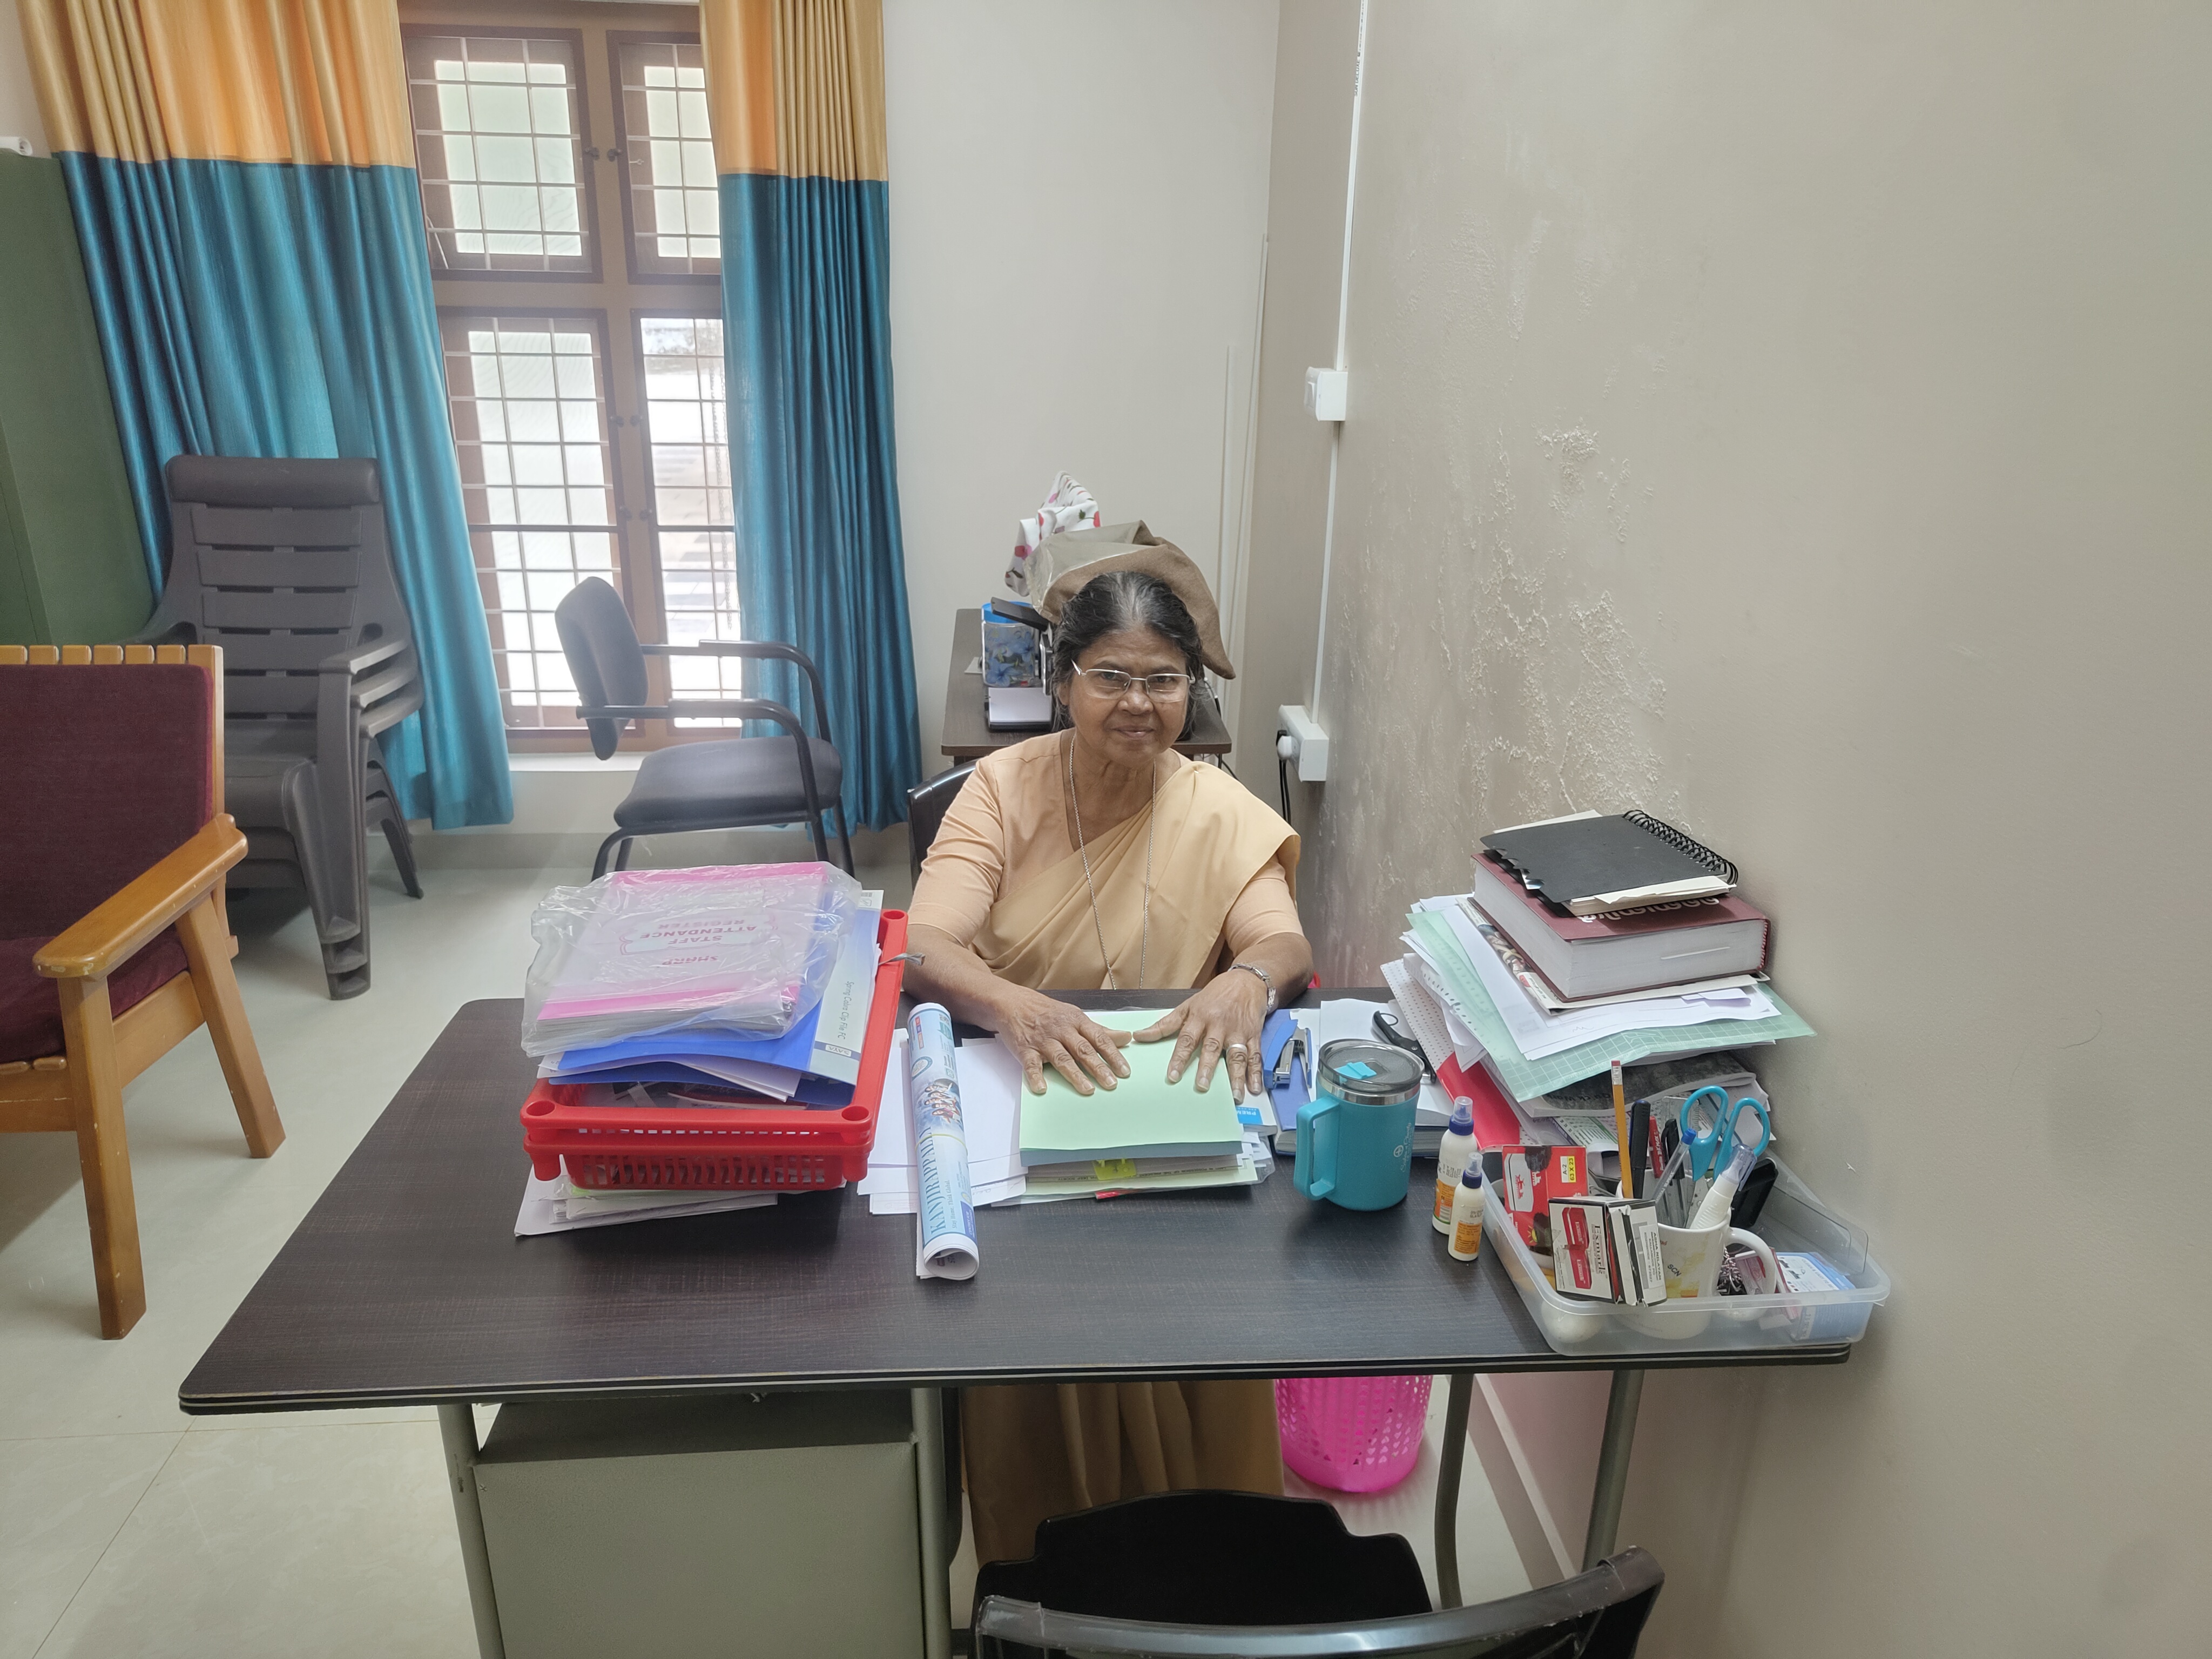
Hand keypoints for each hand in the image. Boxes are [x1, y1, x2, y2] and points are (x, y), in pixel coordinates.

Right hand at [993, 985, 1133, 1095]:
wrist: (1012, 1003)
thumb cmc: (1047, 1012)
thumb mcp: (1075, 1016)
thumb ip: (1100, 1030)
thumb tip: (1126, 1037)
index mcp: (1076, 1021)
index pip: (1099, 1039)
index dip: (1113, 1055)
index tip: (1124, 1070)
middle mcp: (1061, 1030)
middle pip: (1082, 1050)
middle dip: (1098, 1067)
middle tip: (1111, 1084)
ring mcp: (1043, 1040)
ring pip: (1061, 1058)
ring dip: (1075, 1075)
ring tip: (1088, 1090)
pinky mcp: (1025, 1049)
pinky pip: (1031, 1064)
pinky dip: (1035, 1077)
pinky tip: (1042, 1088)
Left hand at [1133, 970, 1268, 1100]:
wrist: (1246, 981)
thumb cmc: (1215, 995)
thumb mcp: (1187, 1006)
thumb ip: (1165, 1024)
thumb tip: (1140, 1035)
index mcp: (1200, 1017)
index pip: (1187, 1039)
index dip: (1179, 1058)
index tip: (1173, 1075)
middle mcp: (1219, 1025)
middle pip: (1212, 1048)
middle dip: (1207, 1068)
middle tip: (1202, 1086)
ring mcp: (1237, 1031)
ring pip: (1237, 1055)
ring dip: (1236, 1076)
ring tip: (1235, 1094)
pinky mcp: (1253, 1035)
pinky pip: (1255, 1056)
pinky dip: (1256, 1073)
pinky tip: (1254, 1087)